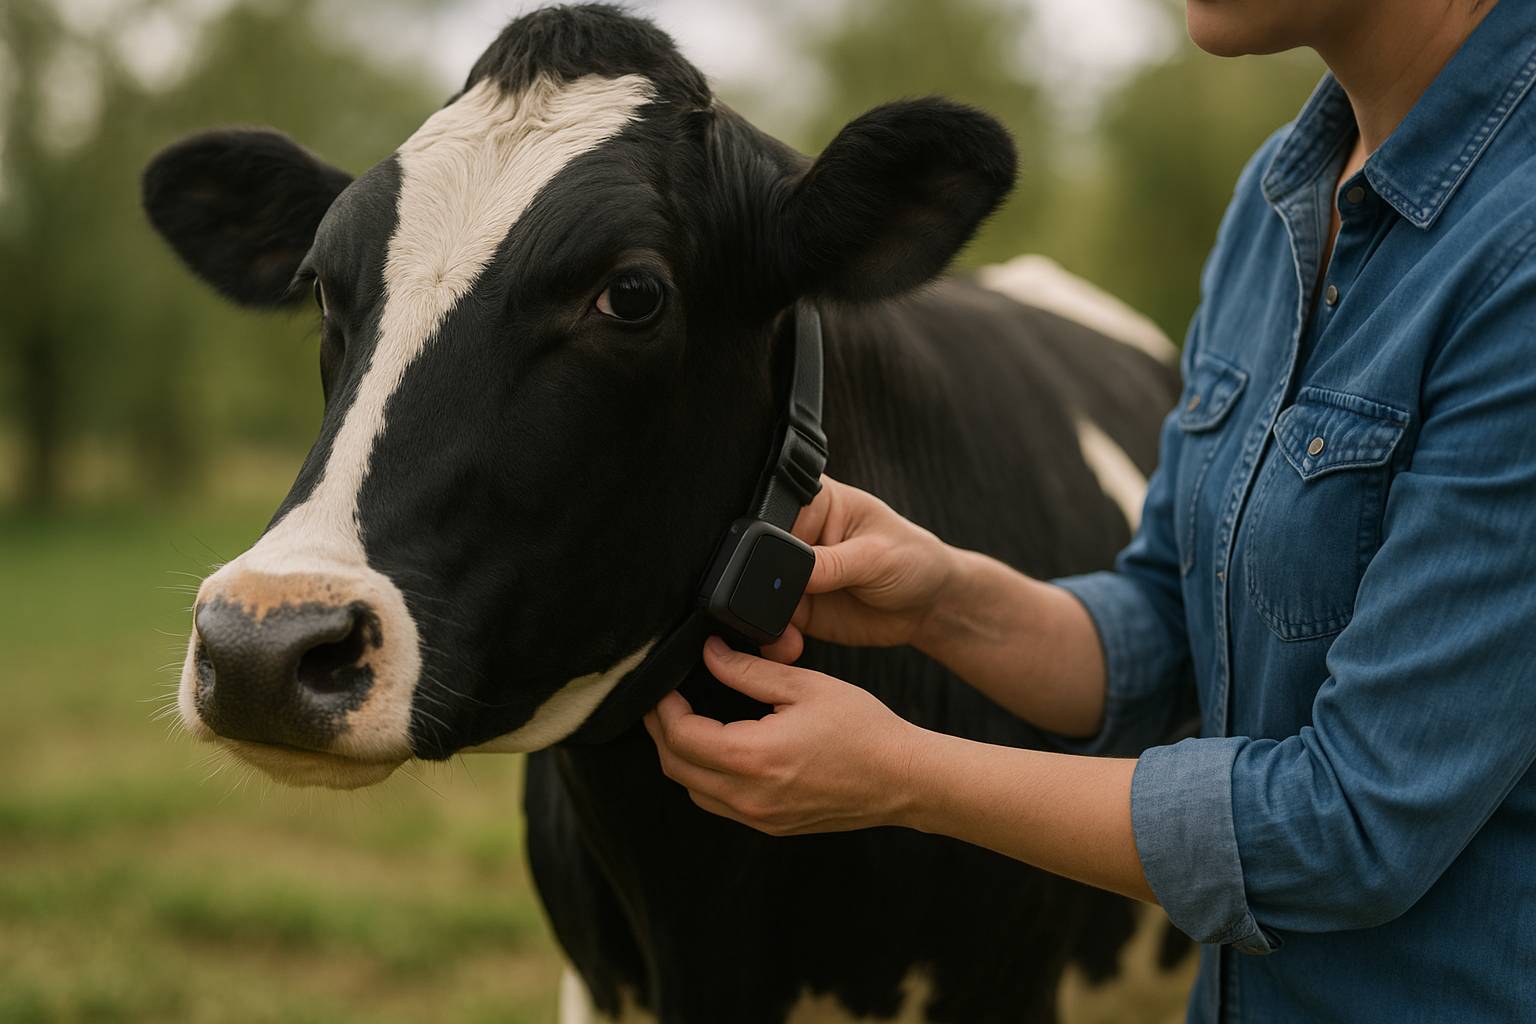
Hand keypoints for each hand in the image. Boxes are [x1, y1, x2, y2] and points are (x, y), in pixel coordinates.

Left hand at [643, 636, 923, 834]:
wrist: (903, 779)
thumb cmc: (863, 729)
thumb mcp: (806, 686)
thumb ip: (750, 671)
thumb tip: (710, 653)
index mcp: (755, 757)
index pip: (682, 737)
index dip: (664, 708)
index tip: (663, 684)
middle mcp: (750, 796)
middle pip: (676, 768)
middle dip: (661, 732)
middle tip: (662, 700)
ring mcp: (760, 818)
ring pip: (694, 790)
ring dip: (680, 757)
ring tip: (685, 720)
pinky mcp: (772, 826)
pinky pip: (719, 804)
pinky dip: (705, 776)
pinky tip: (717, 748)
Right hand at [762, 476, 955, 663]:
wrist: (928, 605)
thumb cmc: (912, 559)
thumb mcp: (876, 555)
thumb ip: (832, 563)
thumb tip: (790, 571)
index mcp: (815, 502)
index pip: (773, 513)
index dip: (766, 539)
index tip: (776, 569)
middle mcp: (798, 535)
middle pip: (757, 556)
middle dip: (761, 587)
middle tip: (784, 608)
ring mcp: (794, 573)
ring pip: (759, 595)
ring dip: (765, 619)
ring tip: (787, 636)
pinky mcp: (797, 607)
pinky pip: (772, 623)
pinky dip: (774, 638)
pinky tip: (790, 645)